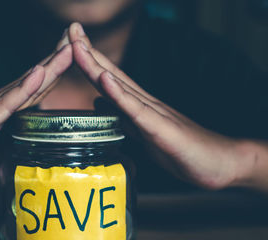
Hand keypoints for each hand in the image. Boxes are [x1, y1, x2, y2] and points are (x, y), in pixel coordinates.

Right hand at [0, 31, 72, 194]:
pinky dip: (22, 89)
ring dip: (48, 66)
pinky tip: (38, 74)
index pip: (37, 87)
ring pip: (23, 86)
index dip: (58, 70)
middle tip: (79, 36)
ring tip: (67, 48)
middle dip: (58, 58)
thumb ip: (18, 140)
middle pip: (35, 79)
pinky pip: (4, 105)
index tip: (79, 53)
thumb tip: (42, 142)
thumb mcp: (0, 151)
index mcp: (5, 111)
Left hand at [68, 22, 244, 189]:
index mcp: (137, 106)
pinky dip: (119, 95)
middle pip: (110, 74)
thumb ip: (122, 115)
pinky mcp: (160, 130)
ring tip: (79, 45)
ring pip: (119, 86)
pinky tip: (106, 79)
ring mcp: (152, 114)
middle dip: (87, 52)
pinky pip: (137, 111)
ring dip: (97, 65)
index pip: (108, 78)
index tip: (69, 42)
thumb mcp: (143, 132)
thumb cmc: (182, 149)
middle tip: (71, 29)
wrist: (218, 163)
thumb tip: (99, 101)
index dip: (88, 60)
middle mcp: (143, 103)